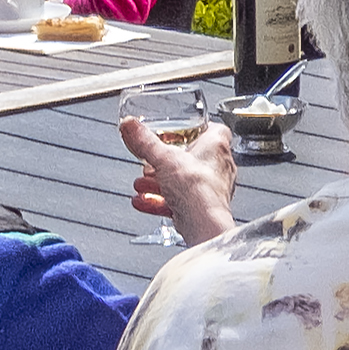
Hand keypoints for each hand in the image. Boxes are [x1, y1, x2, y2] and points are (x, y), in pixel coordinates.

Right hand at [125, 111, 242, 244]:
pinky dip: (159, 201)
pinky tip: (142, 201)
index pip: (212, 130)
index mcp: (217, 146)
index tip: (177, 131)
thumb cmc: (198, 189)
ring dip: (159, 182)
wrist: (203, 224)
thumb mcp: (164, 158)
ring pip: (182, 182)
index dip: (194, 129)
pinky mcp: (201, 208)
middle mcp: (218, 168)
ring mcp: (211, 190)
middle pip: (190, 158)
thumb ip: (145, 142)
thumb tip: (130, 125)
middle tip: (150, 162)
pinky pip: (178, 201)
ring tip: (141, 182)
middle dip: (166, 162)